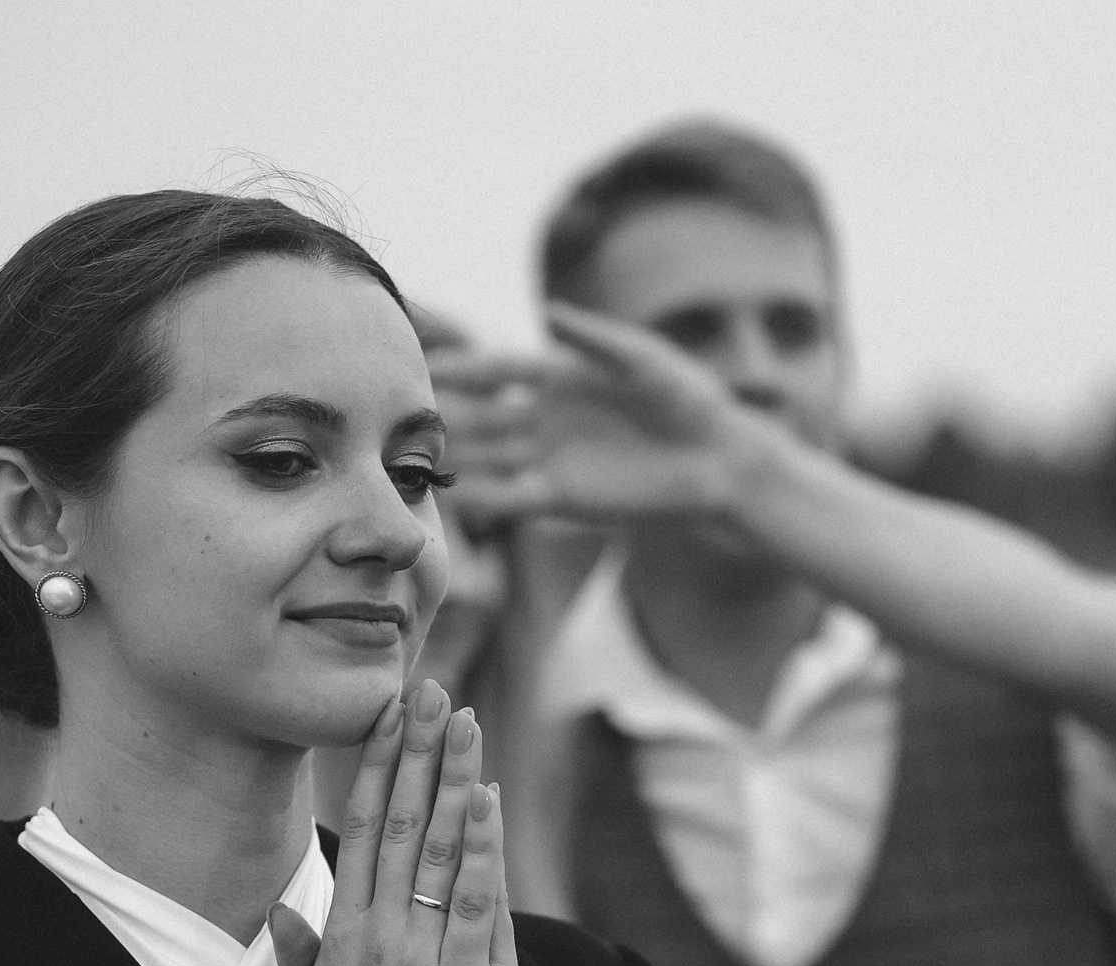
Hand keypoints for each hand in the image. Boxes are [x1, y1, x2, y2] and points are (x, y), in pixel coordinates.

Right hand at [271, 680, 520, 965]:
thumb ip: (302, 958)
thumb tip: (281, 917)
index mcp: (344, 934)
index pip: (362, 831)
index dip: (377, 769)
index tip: (390, 717)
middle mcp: (378, 934)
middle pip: (400, 825)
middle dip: (419, 754)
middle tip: (434, 692)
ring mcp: (419, 955)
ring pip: (438, 852)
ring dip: (455, 781)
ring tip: (467, 724)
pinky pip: (474, 903)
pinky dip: (482, 848)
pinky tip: (485, 799)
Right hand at [430, 302, 784, 526]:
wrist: (719, 463)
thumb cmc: (691, 400)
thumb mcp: (647, 361)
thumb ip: (598, 340)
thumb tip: (548, 313)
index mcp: (561, 376)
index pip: (498, 369)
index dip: (462, 367)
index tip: (423, 364)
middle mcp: (546, 416)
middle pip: (481, 413)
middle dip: (441, 414)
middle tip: (396, 416)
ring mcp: (550, 457)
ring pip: (487, 456)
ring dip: (450, 459)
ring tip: (406, 460)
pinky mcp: (562, 498)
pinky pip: (510, 497)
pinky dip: (481, 499)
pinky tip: (451, 501)